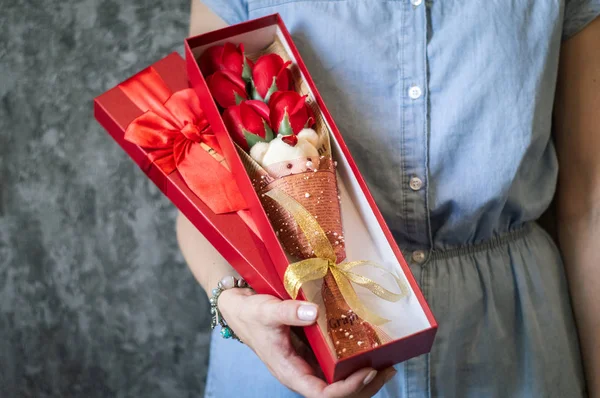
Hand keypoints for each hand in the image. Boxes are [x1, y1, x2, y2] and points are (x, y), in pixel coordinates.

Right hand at [219, 288, 396, 396]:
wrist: (241, 309)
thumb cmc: (251, 314)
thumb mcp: (266, 311)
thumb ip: (289, 312)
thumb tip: (312, 312)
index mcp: (289, 372)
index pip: (321, 394)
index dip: (346, 389)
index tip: (366, 371)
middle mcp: (302, 374)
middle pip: (336, 395)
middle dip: (363, 387)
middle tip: (387, 369)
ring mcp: (308, 366)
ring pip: (339, 385)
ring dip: (364, 380)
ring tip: (387, 367)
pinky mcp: (313, 355)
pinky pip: (337, 369)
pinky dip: (355, 366)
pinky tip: (371, 355)